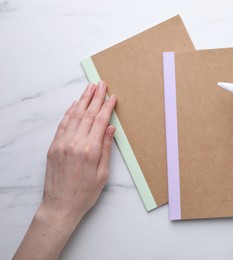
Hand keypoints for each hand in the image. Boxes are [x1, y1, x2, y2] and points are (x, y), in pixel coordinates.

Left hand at [14, 82, 116, 259]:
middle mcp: (74, 143)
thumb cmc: (84, 193)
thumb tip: (110, 128)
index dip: (107, 107)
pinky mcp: (53, 146)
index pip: (100, 121)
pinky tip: (75, 105)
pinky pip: (63, 124)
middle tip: (101, 84)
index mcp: (89, 150)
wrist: (60, 205)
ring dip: (82, 100)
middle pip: (87, 114)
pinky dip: (69, 112)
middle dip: (95, 97)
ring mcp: (62, 143)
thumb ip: (105, 148)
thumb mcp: (102, 174)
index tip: (113, 97)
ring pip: (74, 116)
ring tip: (89, 88)